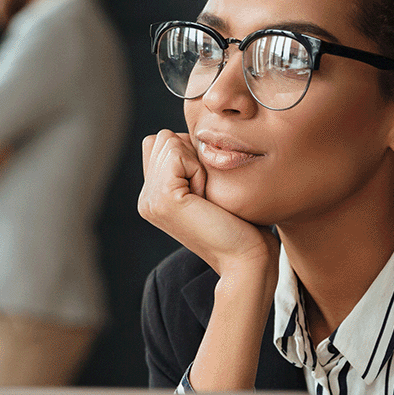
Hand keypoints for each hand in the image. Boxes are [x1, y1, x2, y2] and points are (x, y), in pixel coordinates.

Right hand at [137, 130, 277, 278]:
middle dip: (192, 156)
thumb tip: (188, 136)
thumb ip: (190, 165)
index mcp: (154, 197)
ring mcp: (150, 200)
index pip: (160, 144)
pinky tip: (206, 199)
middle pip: (162, 139)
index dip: (190, 154)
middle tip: (207, 194)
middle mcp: (147, 199)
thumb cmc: (241, 225)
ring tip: (206, 197)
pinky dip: (198, 170)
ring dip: (196, 162)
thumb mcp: (209, 188)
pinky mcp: (163, 199)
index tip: (206, 188)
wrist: (246, 258)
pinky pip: (178, 154)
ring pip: (168, 141)